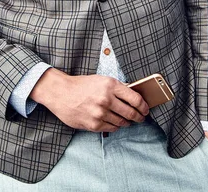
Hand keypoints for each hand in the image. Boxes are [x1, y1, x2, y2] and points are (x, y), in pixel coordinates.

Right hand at [30, 68, 149, 132]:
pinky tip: (115, 122)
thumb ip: (117, 87)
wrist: (61, 93)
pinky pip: (112, 128)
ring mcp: (100, 113)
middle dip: (139, 117)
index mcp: (110, 85)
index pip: (135, 99)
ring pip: (122, 122)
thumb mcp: (101, 80)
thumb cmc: (81, 85)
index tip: (146, 109)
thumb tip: (134, 95)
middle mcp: (106, 99)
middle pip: (131, 112)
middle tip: (141, 118)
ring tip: (128, 120)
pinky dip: (116, 126)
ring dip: (127, 122)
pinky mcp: (94, 124)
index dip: (144, 106)